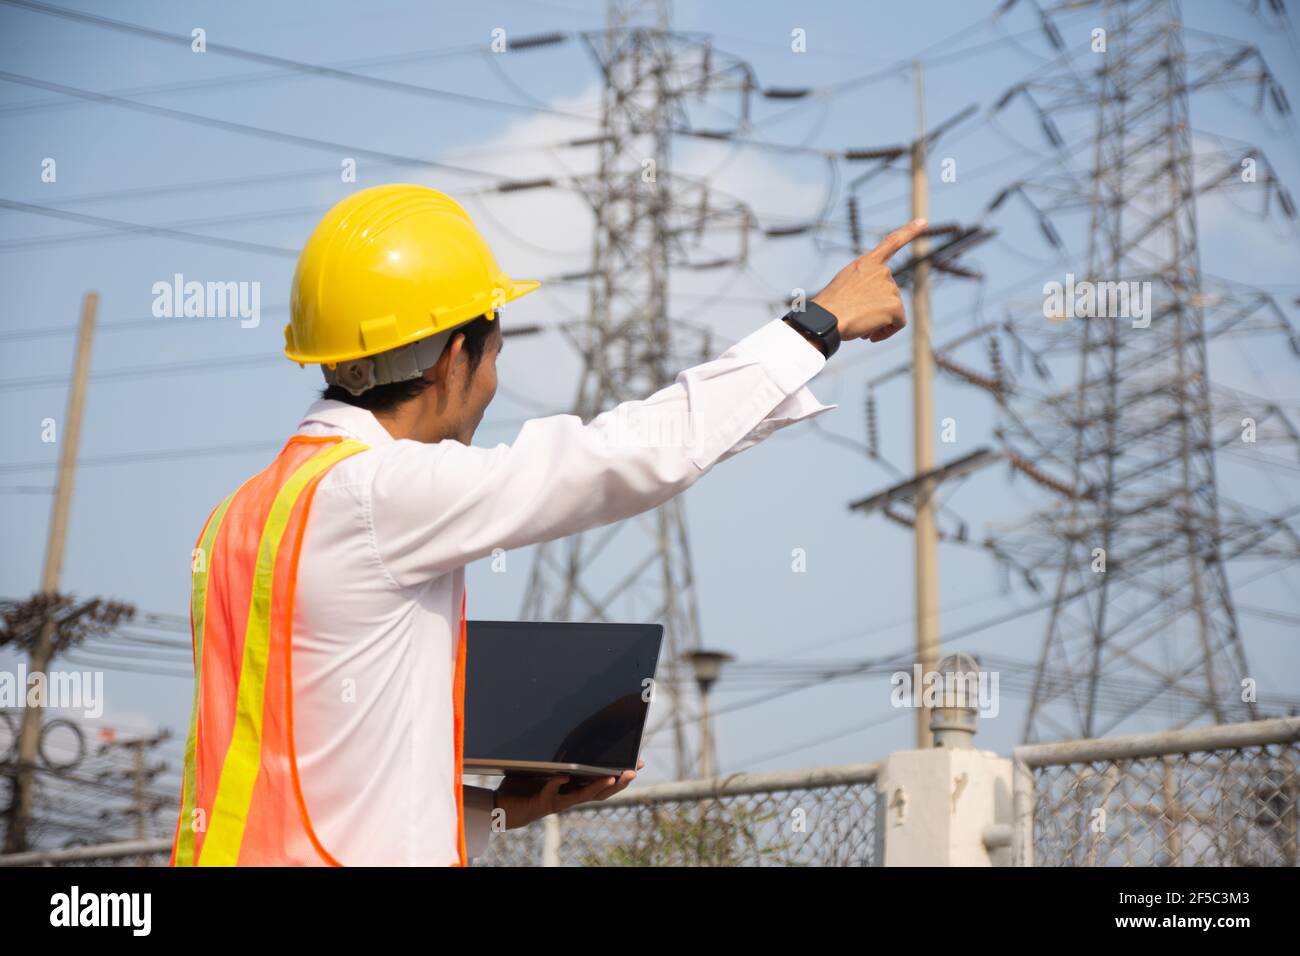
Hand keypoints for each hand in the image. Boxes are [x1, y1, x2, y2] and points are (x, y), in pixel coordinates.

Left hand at [491, 759, 643, 829]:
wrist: (502, 807)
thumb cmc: (522, 786)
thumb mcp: (542, 766)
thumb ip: (555, 755)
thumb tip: (566, 728)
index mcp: (572, 785)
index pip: (602, 779)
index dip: (620, 774)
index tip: (637, 763)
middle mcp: (569, 795)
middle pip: (600, 790)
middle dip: (619, 782)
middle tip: (634, 771)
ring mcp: (558, 801)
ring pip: (583, 795)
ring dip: (598, 786)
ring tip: (613, 776)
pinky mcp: (542, 803)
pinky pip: (551, 794)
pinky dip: (557, 784)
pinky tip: (563, 776)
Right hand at [811, 218, 927, 343]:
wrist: (826, 320)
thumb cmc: (829, 308)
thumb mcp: (845, 286)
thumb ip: (865, 285)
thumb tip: (882, 305)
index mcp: (866, 263)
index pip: (891, 243)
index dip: (909, 231)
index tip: (924, 221)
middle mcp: (882, 271)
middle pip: (890, 294)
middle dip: (877, 308)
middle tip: (856, 315)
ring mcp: (889, 287)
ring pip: (893, 311)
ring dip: (879, 321)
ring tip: (859, 323)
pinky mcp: (895, 304)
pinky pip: (898, 323)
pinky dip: (887, 332)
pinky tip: (870, 334)